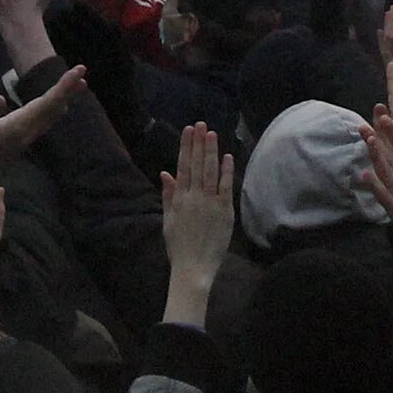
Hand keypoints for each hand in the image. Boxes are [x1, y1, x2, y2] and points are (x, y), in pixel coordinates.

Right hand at [160, 121, 236, 323]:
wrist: (192, 268)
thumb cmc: (179, 246)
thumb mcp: (168, 220)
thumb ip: (168, 196)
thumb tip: (165, 173)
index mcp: (179, 199)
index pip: (182, 166)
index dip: (185, 147)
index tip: (188, 130)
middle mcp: (193, 198)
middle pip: (196, 165)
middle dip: (198, 143)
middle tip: (200, 124)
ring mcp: (209, 203)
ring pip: (209, 171)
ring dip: (210, 151)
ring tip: (211, 133)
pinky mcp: (223, 211)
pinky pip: (225, 187)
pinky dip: (225, 171)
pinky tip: (226, 156)